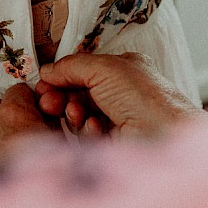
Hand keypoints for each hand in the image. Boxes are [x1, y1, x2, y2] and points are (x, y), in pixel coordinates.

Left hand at [0, 84, 59, 179]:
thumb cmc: (46, 177)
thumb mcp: (59, 145)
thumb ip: (50, 125)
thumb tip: (45, 118)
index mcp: (14, 113)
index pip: (19, 90)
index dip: (30, 103)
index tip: (36, 115)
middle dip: (9, 118)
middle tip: (23, 137)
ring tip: (9, 159)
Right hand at [36, 53, 207, 138]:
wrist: (164, 135)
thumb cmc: (144, 98)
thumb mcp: (104, 68)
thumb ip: (72, 66)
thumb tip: (48, 70)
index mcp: (122, 70)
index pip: (83, 71)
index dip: (61, 77)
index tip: (43, 84)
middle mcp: (120, 93)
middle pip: (77, 93)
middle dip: (61, 97)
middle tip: (49, 103)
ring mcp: (116, 118)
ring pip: (79, 115)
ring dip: (74, 114)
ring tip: (76, 114)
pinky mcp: (112, 141)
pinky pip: (87, 134)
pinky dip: (87, 130)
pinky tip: (96, 128)